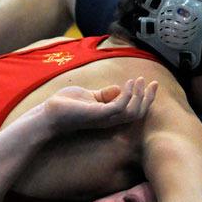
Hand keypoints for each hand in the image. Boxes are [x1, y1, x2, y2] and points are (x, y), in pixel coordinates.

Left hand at [43, 77, 157, 132]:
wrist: (48, 114)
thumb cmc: (66, 106)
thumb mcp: (89, 96)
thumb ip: (104, 95)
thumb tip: (118, 89)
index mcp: (109, 116)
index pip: (133, 111)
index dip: (144, 99)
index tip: (150, 84)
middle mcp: (109, 120)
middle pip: (138, 113)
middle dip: (148, 98)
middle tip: (153, 83)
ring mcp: (105, 119)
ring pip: (132, 112)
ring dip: (139, 96)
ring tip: (139, 81)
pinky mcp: (98, 114)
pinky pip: (120, 106)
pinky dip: (127, 94)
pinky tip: (127, 83)